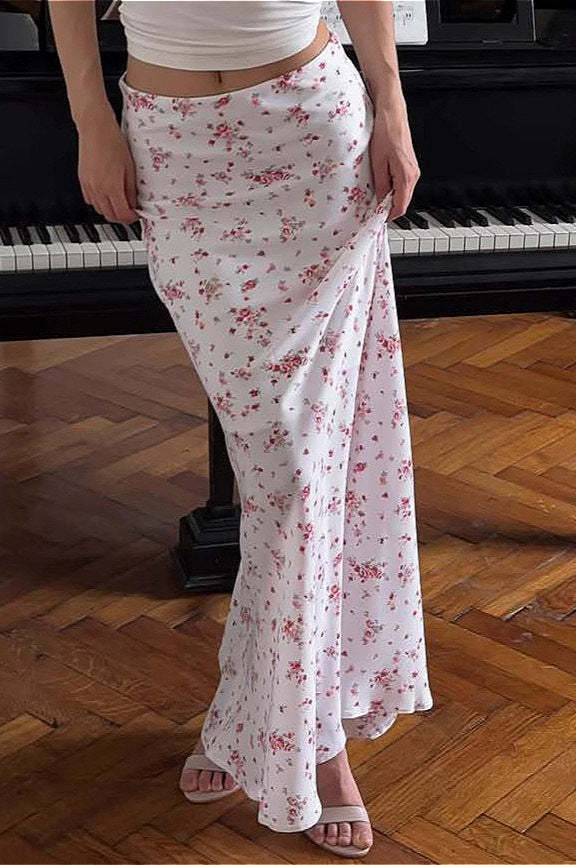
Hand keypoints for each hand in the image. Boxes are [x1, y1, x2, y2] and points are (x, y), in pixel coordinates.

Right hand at [77, 105, 140, 224]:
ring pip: (99, 210)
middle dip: (121, 217)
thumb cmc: (113, 142)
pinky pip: (90, 200)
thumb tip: (134, 204)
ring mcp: (88, 186)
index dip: (131, 218)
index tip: (136, 214)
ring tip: (119, 202)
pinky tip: (107, 195)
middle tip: (130, 211)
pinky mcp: (82, 181)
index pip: (122, 215)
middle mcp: (98, 189)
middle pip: (110, 216)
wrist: (95, 128)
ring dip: (110, 210)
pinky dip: (99, 203)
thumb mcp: (130, 168)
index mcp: (112, 187)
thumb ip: (131, 190)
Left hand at [369, 100, 420, 221]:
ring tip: (376, 194)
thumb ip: (380, 185)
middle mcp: (413, 175)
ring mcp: (414, 170)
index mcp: (406, 176)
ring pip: (403, 193)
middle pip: (403, 201)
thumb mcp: (377, 163)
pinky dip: (394, 188)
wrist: (392, 114)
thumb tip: (380, 201)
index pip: (400, 207)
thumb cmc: (385, 133)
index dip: (389, 215)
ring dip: (391, 197)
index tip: (378, 218)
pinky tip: (383, 183)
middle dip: (390, 207)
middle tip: (374, 208)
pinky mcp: (410, 165)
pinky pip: (403, 183)